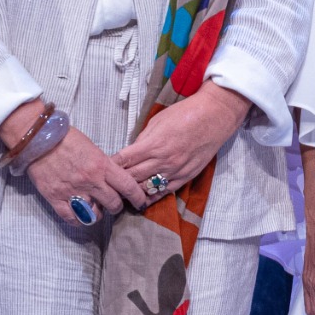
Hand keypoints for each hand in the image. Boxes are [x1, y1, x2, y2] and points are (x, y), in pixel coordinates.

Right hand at [22, 121, 146, 224]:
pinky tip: (79, 215)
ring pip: (94, 215)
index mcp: (102, 165)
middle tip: (113, 204)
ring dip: (97, 214)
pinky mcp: (55, 198)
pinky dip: (78, 220)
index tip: (140, 202)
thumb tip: (112, 179)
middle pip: (113, 204)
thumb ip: (103, 165)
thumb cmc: (66, 139)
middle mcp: (90, 181)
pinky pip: (72, 218)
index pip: (128, 186)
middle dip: (116, 207)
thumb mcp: (92, 148)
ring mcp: (73, 191)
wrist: (38, 138)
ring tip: (95, 209)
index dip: (137, 197)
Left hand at [114, 82, 250, 201]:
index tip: (101, 169)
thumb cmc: (185, 114)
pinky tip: (142, 200)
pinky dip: (151, 197)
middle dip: (117, 182)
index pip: (124, 161)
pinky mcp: (186, 176)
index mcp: (153, 144)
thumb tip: (131, 152)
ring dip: (132, 193)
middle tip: (106, 186)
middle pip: (132, 177)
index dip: (110, 167)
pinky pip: (165, 192)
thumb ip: (143, 139)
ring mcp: (175, 170)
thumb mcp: (158, 121)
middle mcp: (162, 160)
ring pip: (147, 188)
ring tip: (121, 196)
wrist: (214, 116)